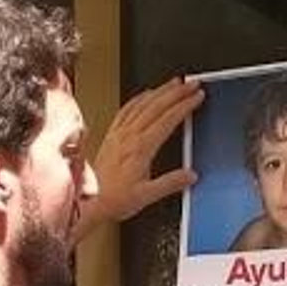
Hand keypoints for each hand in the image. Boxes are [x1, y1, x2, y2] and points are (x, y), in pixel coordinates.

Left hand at [78, 77, 203, 237]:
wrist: (89, 202)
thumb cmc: (114, 199)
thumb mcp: (147, 196)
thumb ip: (170, 183)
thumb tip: (190, 175)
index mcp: (141, 148)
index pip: (168, 119)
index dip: (185, 106)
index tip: (197, 96)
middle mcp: (129, 136)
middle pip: (157, 105)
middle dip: (177, 92)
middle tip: (192, 83)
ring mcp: (119, 133)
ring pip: (142, 103)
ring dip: (160, 90)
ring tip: (174, 83)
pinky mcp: (111, 135)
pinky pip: (126, 109)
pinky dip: (138, 98)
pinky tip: (145, 94)